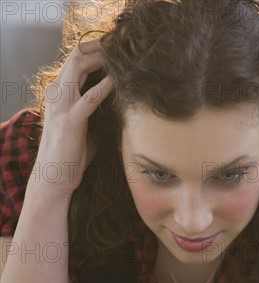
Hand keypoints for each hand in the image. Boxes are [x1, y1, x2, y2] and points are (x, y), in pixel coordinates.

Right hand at [32, 38, 114, 198]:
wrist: (55, 178)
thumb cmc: (71, 156)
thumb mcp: (85, 129)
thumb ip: (95, 114)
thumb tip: (119, 108)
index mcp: (59, 95)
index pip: (75, 62)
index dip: (95, 54)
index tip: (117, 53)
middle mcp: (57, 95)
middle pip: (77, 57)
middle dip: (99, 49)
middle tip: (122, 47)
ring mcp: (62, 106)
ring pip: (79, 68)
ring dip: (102, 59)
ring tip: (121, 56)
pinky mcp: (71, 120)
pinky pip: (90, 97)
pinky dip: (105, 86)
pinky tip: (118, 81)